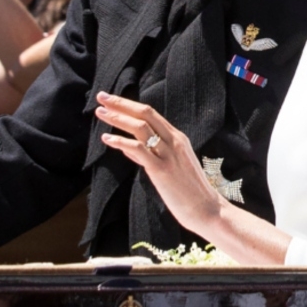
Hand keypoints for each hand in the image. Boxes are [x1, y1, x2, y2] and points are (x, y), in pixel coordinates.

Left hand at [95, 92, 222, 235]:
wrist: (206, 209)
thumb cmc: (189, 191)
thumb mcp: (173, 166)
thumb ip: (150, 155)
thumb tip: (128, 149)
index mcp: (177, 137)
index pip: (151, 113)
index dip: (129, 104)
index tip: (111, 99)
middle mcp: (174, 141)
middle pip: (145, 113)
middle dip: (121, 103)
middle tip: (101, 97)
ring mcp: (168, 154)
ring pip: (140, 128)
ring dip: (118, 118)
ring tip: (100, 113)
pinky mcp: (161, 170)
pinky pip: (138, 150)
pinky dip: (120, 142)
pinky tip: (107, 139)